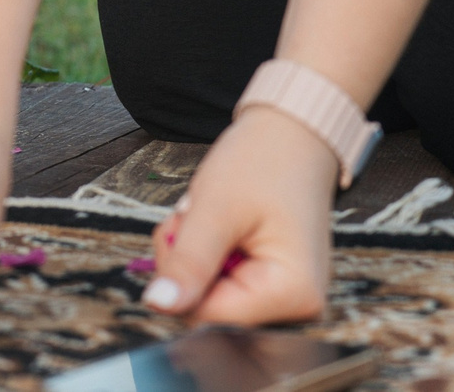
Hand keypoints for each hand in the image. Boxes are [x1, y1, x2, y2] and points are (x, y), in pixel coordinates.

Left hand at [150, 107, 337, 323]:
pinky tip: (215, 228)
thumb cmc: (262, 163)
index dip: (177, 278)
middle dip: (185, 264)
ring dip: (191, 257)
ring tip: (206, 217)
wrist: (291, 137)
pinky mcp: (269, 287)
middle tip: (192, 218)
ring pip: (206, 296)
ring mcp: (283, 298)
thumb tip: (158, 305)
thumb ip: (188, 262)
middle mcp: (295, 307)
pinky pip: (218, 284)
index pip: (207, 316)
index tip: (179, 231)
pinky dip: (204, 256)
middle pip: (206, 309)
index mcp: (292, 294)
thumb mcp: (215, 208)